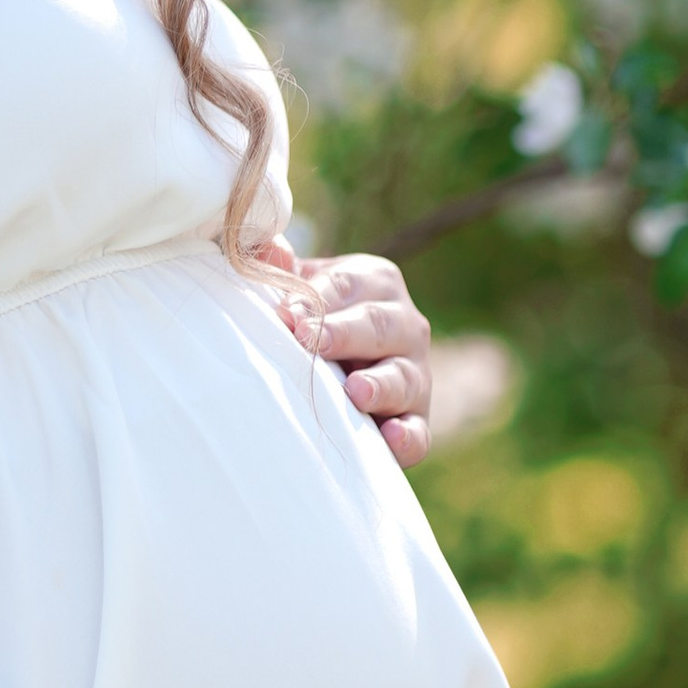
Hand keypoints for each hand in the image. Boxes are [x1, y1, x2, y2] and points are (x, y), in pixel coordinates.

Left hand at [253, 239, 433, 465]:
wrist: (342, 357)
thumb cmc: (315, 313)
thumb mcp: (300, 283)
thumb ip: (280, 266)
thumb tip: (268, 248)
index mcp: (376, 281)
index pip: (347, 286)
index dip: (318, 299)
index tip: (289, 314)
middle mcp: (406, 324)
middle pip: (379, 326)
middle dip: (345, 334)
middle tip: (311, 342)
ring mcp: (415, 373)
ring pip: (403, 377)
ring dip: (380, 385)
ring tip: (356, 391)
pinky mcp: (417, 418)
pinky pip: (419, 431)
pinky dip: (408, 436)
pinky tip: (391, 439)